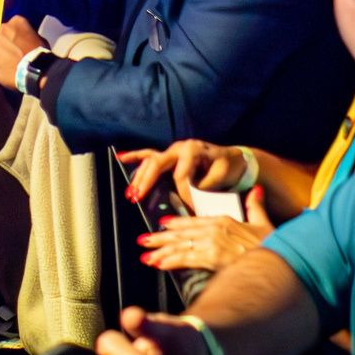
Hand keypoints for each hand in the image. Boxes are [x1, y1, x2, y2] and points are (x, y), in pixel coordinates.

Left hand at [0, 13, 46, 88]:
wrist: (33, 71)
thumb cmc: (39, 56)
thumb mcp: (40, 39)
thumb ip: (28, 35)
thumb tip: (25, 39)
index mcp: (17, 21)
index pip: (13, 26)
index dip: (15, 36)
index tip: (18, 43)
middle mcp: (3, 28)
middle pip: (1, 35)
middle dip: (6, 44)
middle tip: (14, 54)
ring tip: (9, 63)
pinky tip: (4, 69)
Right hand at [117, 139, 247, 201]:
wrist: (232, 158)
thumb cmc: (227, 166)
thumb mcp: (220, 175)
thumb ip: (204, 186)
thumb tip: (189, 200)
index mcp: (192, 150)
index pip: (180, 174)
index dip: (181, 192)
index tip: (186, 207)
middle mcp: (179, 147)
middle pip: (157, 163)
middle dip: (146, 181)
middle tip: (137, 197)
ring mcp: (172, 151)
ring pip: (150, 161)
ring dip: (139, 177)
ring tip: (131, 193)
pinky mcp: (169, 156)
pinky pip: (149, 155)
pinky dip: (135, 156)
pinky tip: (121, 157)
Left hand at [136, 191, 272, 273]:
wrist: (276, 260)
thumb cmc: (271, 245)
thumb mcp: (263, 222)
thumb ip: (256, 206)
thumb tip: (256, 190)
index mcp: (224, 221)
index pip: (194, 221)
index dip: (177, 223)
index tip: (163, 224)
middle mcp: (214, 229)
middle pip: (182, 233)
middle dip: (161, 237)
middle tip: (143, 241)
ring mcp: (212, 243)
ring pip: (180, 245)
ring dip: (161, 250)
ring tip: (145, 255)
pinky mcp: (211, 258)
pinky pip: (186, 259)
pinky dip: (170, 261)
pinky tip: (159, 264)